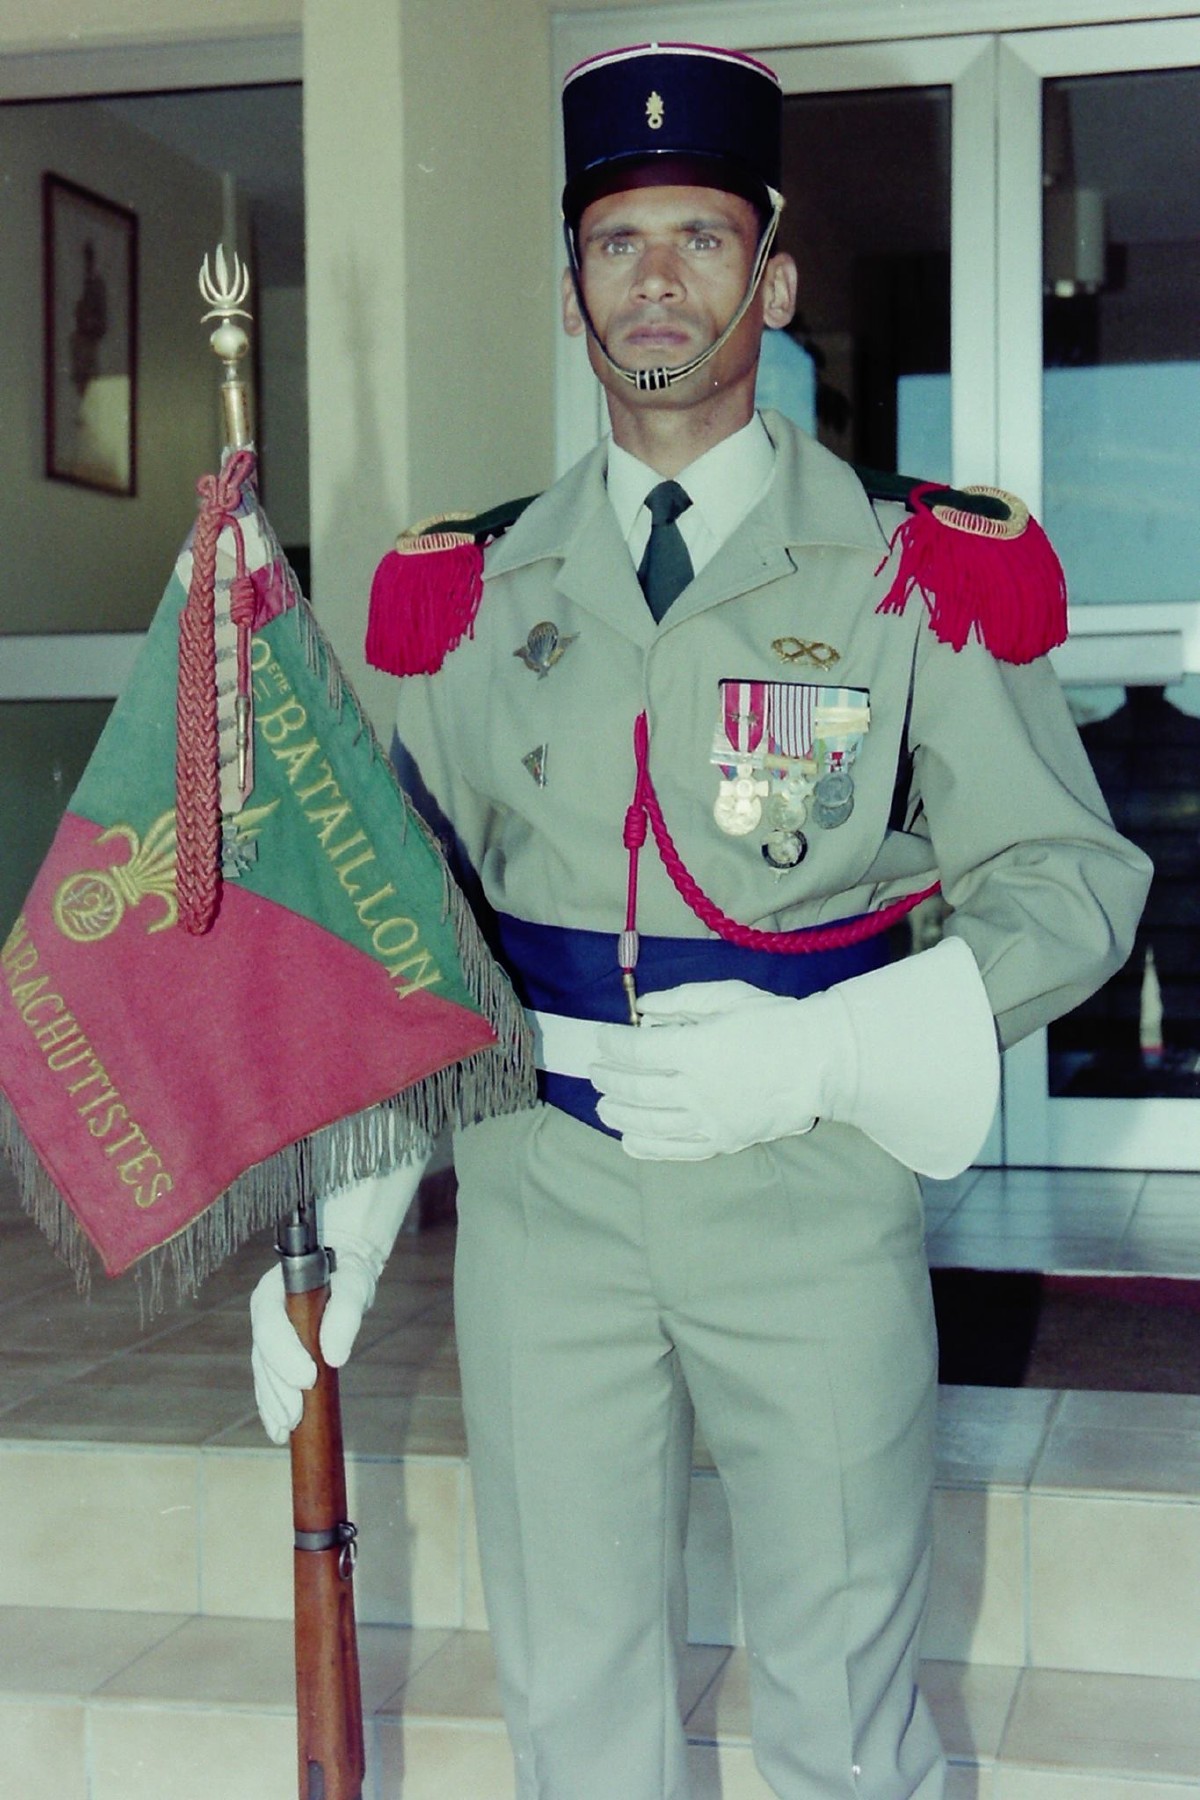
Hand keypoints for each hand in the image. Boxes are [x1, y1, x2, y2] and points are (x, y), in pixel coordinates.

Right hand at [249, 1154, 428, 1443]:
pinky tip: (279, 1432)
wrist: (342, 1266)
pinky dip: (273, 1407)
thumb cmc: (348, 1272)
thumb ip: (345, 1314)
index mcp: (274, 1291)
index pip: (271, 1325)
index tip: (307, 1379)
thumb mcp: (355, 1284)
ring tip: (285, 1430)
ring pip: (264, 1373)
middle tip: (295, 1417)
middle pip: (263, 1356)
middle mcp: (265, 1314)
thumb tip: (335, 1356)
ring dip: (272, 1403)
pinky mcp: (277, 1354)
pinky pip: (270, 1382)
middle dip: (277, 1389)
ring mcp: (268, 1336)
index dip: (285, 1355)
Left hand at [589, 937, 998, 1175]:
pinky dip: (648, 1147)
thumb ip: (682, 1000)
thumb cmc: (778, 1022)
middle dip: (609, 1079)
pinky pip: (677, 1150)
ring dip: (620, 1113)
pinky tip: (630, 1141)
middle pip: (638, 1087)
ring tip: (603, 1105)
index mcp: (697, 1048)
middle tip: (595, 1072)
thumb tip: (643, 1007)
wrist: (822, 1063)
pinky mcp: (724, 1141)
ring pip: (651, 1121)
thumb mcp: (729, 996)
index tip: (601, 1038)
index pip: (638, 1050)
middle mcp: (697, 1088)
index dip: (613, 1044)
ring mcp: (709, 1119)